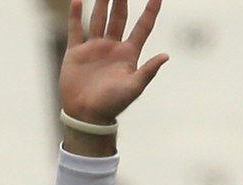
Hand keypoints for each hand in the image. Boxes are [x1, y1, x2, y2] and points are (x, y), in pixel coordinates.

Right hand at [60, 0, 169, 126]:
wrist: (87, 114)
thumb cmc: (113, 104)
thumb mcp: (134, 87)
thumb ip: (148, 71)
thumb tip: (166, 56)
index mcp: (129, 55)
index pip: (142, 27)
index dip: (150, 12)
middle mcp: (113, 47)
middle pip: (119, 18)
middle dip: (121, 1)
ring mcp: (94, 48)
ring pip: (99, 19)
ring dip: (101, 3)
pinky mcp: (76, 52)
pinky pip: (76, 29)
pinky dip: (76, 14)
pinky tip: (78, 0)